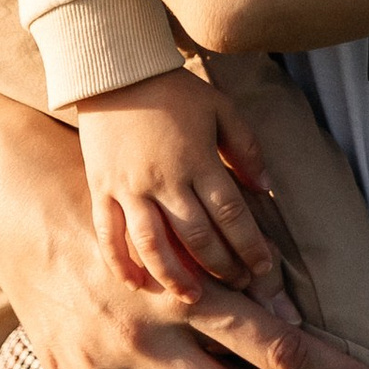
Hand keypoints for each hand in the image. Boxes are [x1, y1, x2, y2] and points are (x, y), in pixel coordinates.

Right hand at [74, 66, 282, 302]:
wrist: (115, 71)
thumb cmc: (174, 90)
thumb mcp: (220, 107)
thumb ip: (246, 146)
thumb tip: (266, 187)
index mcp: (198, 159)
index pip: (231, 214)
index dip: (250, 245)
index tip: (263, 267)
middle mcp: (164, 180)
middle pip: (197, 237)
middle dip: (222, 266)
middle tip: (238, 286)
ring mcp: (130, 188)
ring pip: (154, 246)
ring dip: (175, 277)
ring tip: (193, 297)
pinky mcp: (102, 190)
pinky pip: (109, 236)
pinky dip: (121, 264)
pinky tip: (136, 285)